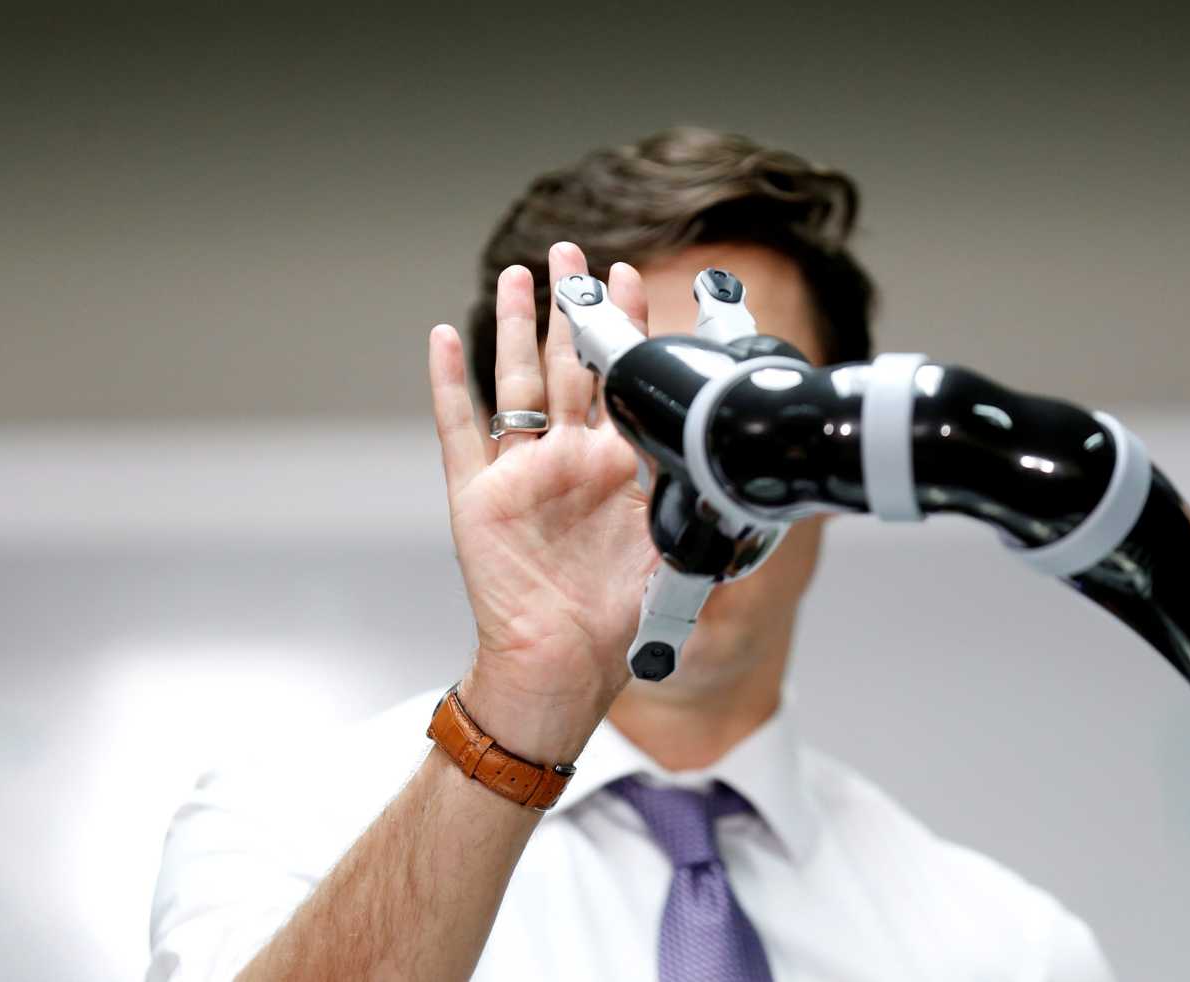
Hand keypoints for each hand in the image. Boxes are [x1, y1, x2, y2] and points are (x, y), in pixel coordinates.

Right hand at [427, 243, 659, 761]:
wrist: (564, 663)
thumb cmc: (618, 619)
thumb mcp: (677, 555)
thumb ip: (699, 505)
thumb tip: (743, 469)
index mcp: (615, 468)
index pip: (619, 381)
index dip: (623, 329)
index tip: (629, 278)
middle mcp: (567, 459)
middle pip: (566, 365)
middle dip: (569, 306)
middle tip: (570, 253)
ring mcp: (520, 472)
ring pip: (514, 381)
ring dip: (513, 326)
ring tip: (514, 274)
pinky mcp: (479, 495)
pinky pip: (460, 430)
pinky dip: (450, 385)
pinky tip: (446, 338)